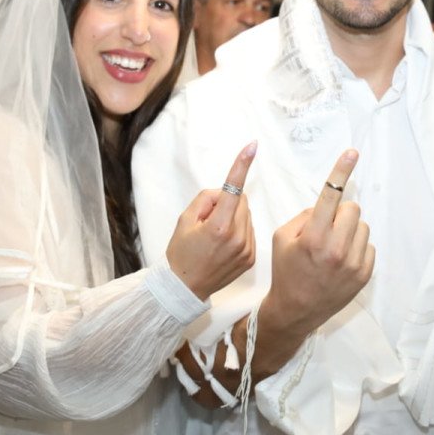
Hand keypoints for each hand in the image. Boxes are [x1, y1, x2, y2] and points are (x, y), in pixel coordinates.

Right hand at [166, 142, 257, 301]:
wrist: (185, 288)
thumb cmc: (181, 253)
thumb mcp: (184, 220)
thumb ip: (205, 199)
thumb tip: (224, 192)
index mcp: (218, 226)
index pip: (232, 189)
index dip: (241, 165)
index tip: (252, 146)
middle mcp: (237, 237)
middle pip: (241, 202)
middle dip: (227, 203)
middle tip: (208, 221)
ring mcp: (246, 249)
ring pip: (246, 216)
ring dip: (233, 218)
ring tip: (215, 237)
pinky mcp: (251, 258)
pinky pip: (249, 232)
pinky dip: (238, 232)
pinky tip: (223, 246)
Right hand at [260, 149, 373, 338]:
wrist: (296, 311)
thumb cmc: (286, 271)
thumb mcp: (282, 238)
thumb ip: (305, 215)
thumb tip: (328, 204)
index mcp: (313, 237)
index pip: (330, 195)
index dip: (341, 170)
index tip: (352, 152)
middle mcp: (336, 249)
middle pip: (352, 208)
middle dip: (340, 213)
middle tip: (326, 228)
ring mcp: (353, 263)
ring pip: (362, 226)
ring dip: (349, 230)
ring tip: (332, 247)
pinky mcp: (364, 274)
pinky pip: (368, 245)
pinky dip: (356, 247)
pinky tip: (340, 261)